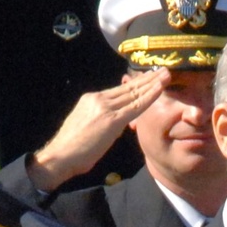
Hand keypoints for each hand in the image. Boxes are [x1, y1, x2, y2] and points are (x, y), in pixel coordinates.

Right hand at [28, 67, 171, 190]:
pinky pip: (135, 106)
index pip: (119, 90)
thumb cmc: (72, 150)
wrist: (60, 156)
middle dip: (147, 78)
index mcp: (91, 100)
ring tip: (167, 75)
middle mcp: (98, 99)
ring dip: (152, 83)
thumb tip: (113, 124)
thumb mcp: (87, 128)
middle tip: (163, 70)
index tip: (149, 78)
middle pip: (128, 87)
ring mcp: (105, 107)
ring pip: (134, 93)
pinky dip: (149, 96)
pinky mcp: (112, 120)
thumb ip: (101, 121)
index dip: (136, 84)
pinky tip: (160, 89)